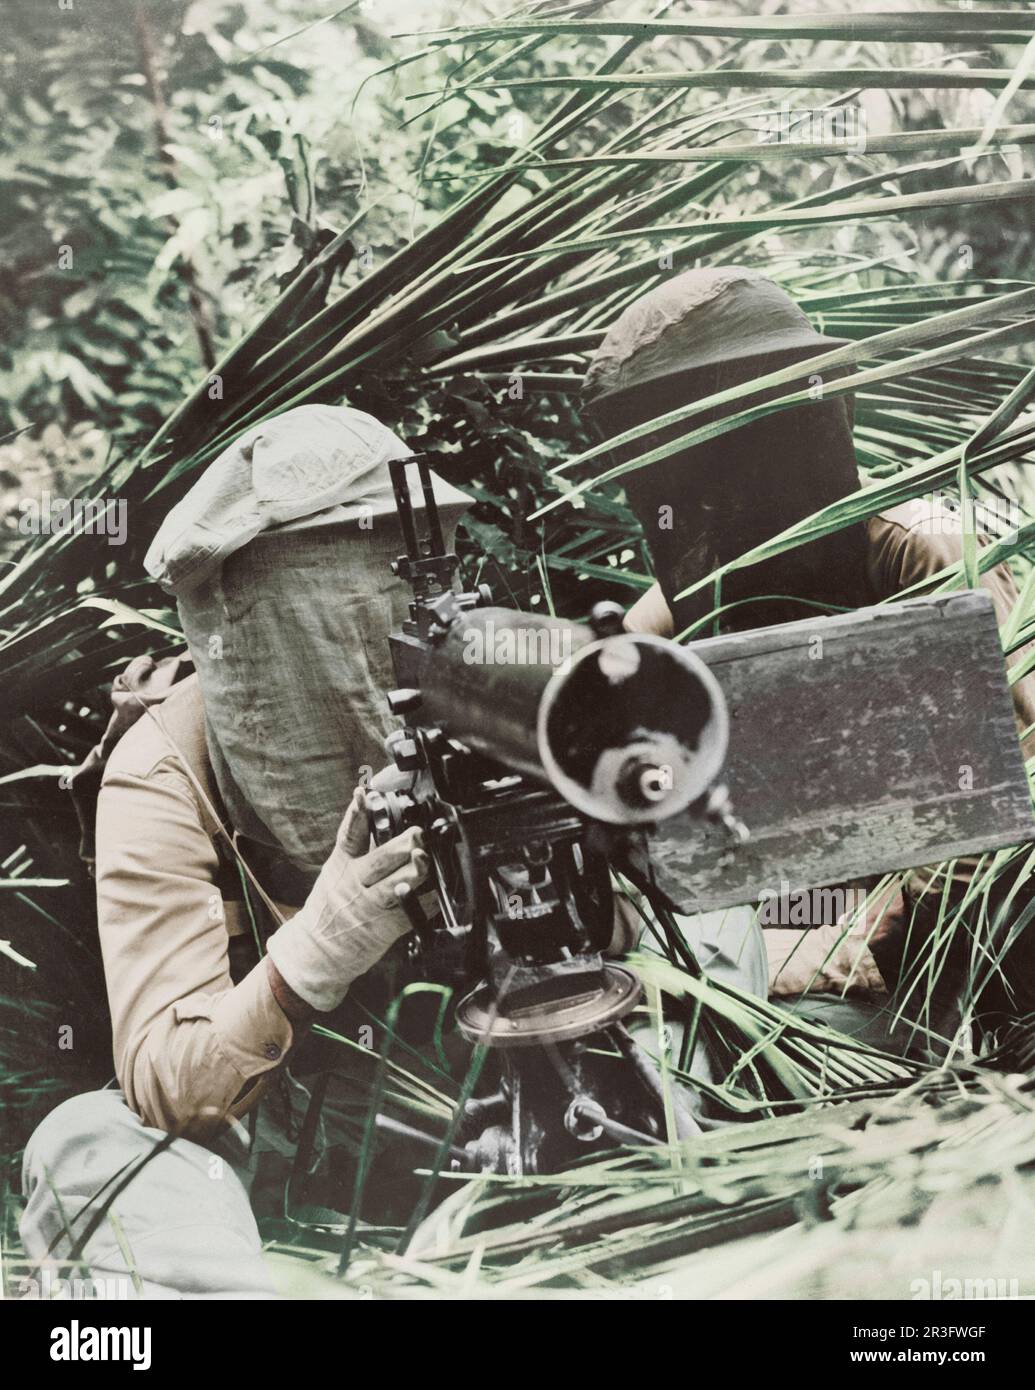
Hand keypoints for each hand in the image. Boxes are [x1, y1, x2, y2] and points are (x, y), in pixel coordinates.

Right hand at [266, 787, 427, 1011]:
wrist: (317, 952)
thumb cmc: (332, 908)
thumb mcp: (336, 873)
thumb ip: (359, 851)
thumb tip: (385, 821)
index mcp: (342, 865)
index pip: (349, 834)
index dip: (357, 813)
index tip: (364, 795)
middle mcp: (355, 883)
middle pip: (380, 859)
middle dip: (402, 844)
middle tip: (417, 833)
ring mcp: (369, 906)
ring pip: (396, 886)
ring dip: (415, 871)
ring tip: (424, 860)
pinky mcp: (384, 928)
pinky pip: (410, 912)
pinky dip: (425, 900)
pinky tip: (434, 891)